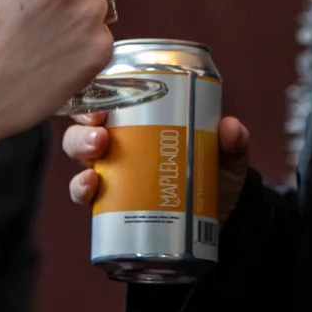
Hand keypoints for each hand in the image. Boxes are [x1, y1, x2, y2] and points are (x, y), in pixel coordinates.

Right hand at [63, 111, 252, 218]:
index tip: (106, 96)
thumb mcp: (227, 156)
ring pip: (79, 153)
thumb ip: (233, 142)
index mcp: (141, 118)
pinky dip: (79, 189)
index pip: (110, 94)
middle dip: (84, 125)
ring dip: (79, 151)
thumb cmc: (216, 175)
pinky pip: (82, 192)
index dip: (97, 89)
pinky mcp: (108, 201)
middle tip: (101, 133)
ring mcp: (110, 170)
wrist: (218, 221)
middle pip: (85, 122)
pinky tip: (90, 188)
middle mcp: (118, 139)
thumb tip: (230, 128)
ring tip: (94, 163)